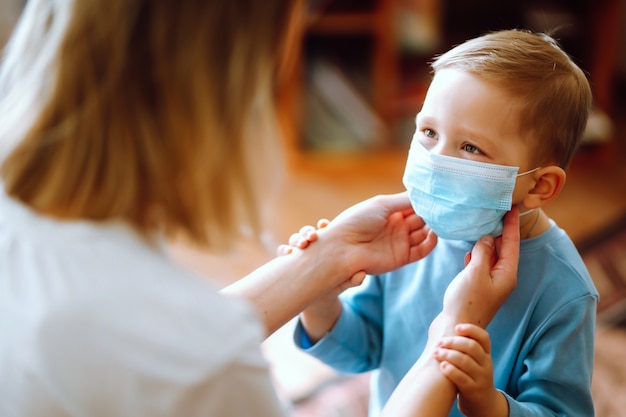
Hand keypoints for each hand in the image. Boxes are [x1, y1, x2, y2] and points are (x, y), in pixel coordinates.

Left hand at [279, 192, 437, 278]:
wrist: (343, 248)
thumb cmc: (357, 221)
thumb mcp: (381, 204)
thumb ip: (404, 200)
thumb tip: (424, 194)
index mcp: (388, 211)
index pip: (412, 205)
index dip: (425, 201)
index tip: (440, 195)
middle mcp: (395, 226)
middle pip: (420, 218)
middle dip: (432, 213)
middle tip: (446, 207)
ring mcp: (399, 242)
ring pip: (423, 233)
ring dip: (433, 227)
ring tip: (443, 219)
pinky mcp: (401, 258)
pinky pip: (421, 250)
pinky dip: (430, 243)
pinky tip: (434, 234)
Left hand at [434, 324, 504, 416]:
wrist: (484, 403)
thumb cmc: (472, 375)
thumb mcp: (475, 361)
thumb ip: (464, 347)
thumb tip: (443, 327)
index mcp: (486, 354)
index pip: (484, 337)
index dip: (471, 329)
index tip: (456, 327)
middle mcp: (486, 364)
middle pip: (472, 347)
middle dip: (453, 342)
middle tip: (440, 342)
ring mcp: (481, 378)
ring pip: (465, 361)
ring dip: (448, 355)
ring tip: (436, 353)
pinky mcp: (473, 390)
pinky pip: (462, 378)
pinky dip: (450, 370)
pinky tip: (442, 366)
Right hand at [440, 207, 519, 327]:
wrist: (454, 329)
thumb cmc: (466, 302)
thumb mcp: (475, 272)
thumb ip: (482, 252)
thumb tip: (487, 238)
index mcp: (507, 274)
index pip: (512, 243)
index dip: (512, 225)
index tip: (514, 208)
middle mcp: (501, 279)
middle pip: (504, 250)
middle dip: (502, 231)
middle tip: (500, 212)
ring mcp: (489, 285)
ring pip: (491, 258)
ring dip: (488, 243)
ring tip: (485, 225)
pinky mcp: (476, 289)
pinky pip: (480, 266)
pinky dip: (477, 255)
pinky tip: (471, 250)